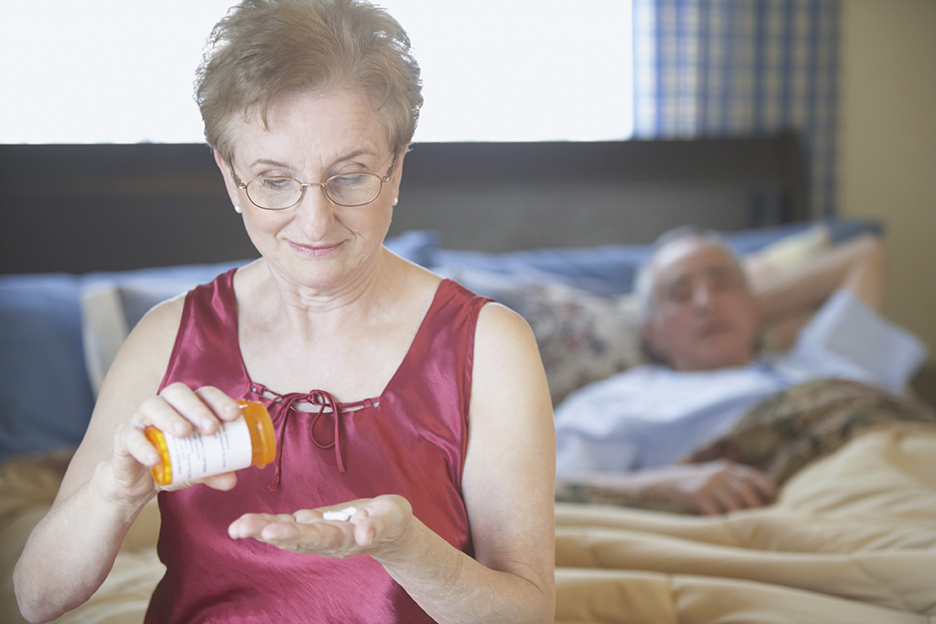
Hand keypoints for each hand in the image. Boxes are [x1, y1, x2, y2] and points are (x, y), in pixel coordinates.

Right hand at [108, 383, 243, 498]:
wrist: (138, 483)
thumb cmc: (173, 463)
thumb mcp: (197, 470)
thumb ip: (214, 472)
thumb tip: (231, 480)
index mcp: (187, 407)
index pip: (204, 394)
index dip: (219, 401)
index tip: (233, 415)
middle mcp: (165, 406)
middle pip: (178, 393)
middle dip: (196, 408)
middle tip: (211, 427)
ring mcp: (141, 418)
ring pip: (152, 405)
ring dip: (170, 417)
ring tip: (185, 433)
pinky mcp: (123, 437)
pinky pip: (130, 436)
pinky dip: (143, 446)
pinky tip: (155, 460)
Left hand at [227, 495, 412, 557]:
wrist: (390, 528)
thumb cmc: (392, 521)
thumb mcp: (391, 519)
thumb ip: (376, 526)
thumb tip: (363, 534)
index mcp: (345, 538)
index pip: (316, 537)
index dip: (293, 533)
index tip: (272, 530)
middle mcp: (326, 540)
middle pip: (294, 538)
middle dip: (267, 531)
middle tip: (241, 528)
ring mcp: (318, 534)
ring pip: (287, 533)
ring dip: (261, 529)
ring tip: (236, 527)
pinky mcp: (314, 525)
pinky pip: (288, 524)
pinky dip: (268, 522)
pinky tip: (247, 522)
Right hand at [642, 460, 776, 514]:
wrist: (669, 482)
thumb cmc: (697, 482)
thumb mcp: (715, 474)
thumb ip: (732, 480)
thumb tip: (757, 494)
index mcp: (725, 468)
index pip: (751, 474)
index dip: (765, 484)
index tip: (774, 495)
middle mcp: (719, 474)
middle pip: (745, 490)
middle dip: (756, 504)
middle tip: (762, 516)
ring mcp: (709, 485)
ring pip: (733, 503)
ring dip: (741, 515)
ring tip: (746, 524)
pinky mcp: (698, 496)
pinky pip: (716, 512)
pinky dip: (722, 520)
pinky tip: (725, 526)